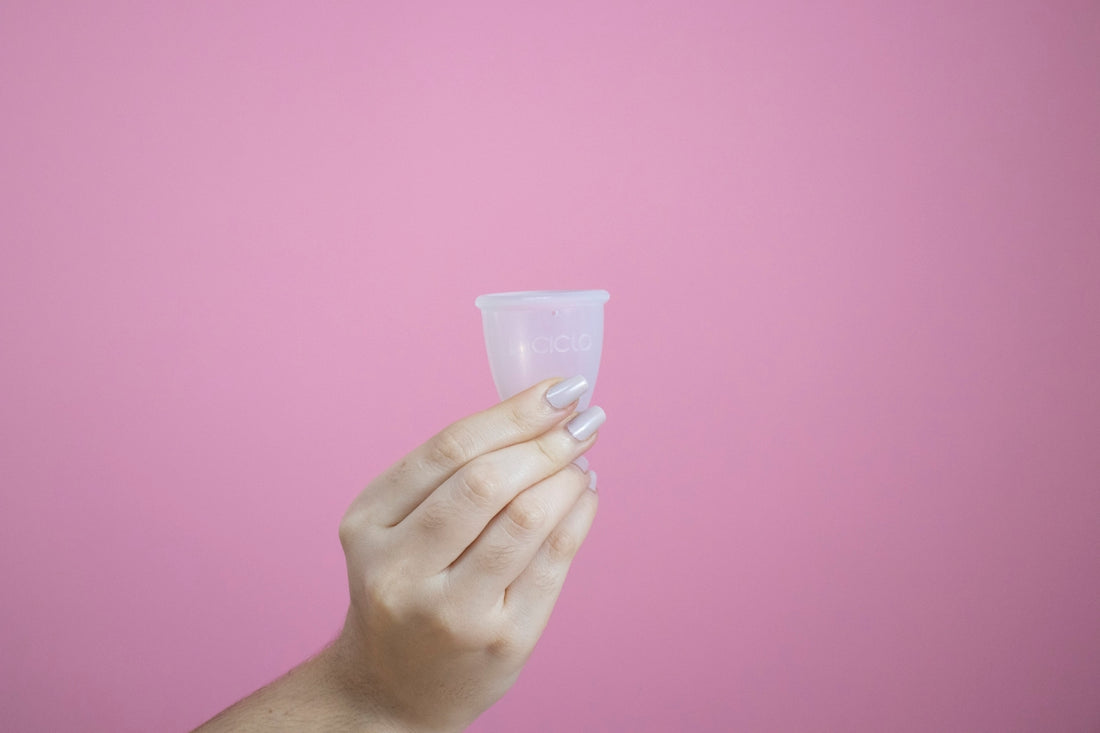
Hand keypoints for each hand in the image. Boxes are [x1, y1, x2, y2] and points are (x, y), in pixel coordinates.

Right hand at [332, 377, 603, 731]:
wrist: (392, 688)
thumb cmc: (405, 589)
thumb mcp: (394, 529)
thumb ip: (449, 476)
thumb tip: (540, 415)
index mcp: (368, 527)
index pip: (448, 451)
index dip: (511, 412)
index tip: (557, 388)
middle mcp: (400, 571)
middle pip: (486, 482)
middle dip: (545, 440)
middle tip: (582, 418)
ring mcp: (452, 612)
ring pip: (525, 519)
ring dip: (567, 475)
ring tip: (581, 457)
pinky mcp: (503, 640)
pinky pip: (554, 561)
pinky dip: (578, 515)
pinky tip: (584, 494)